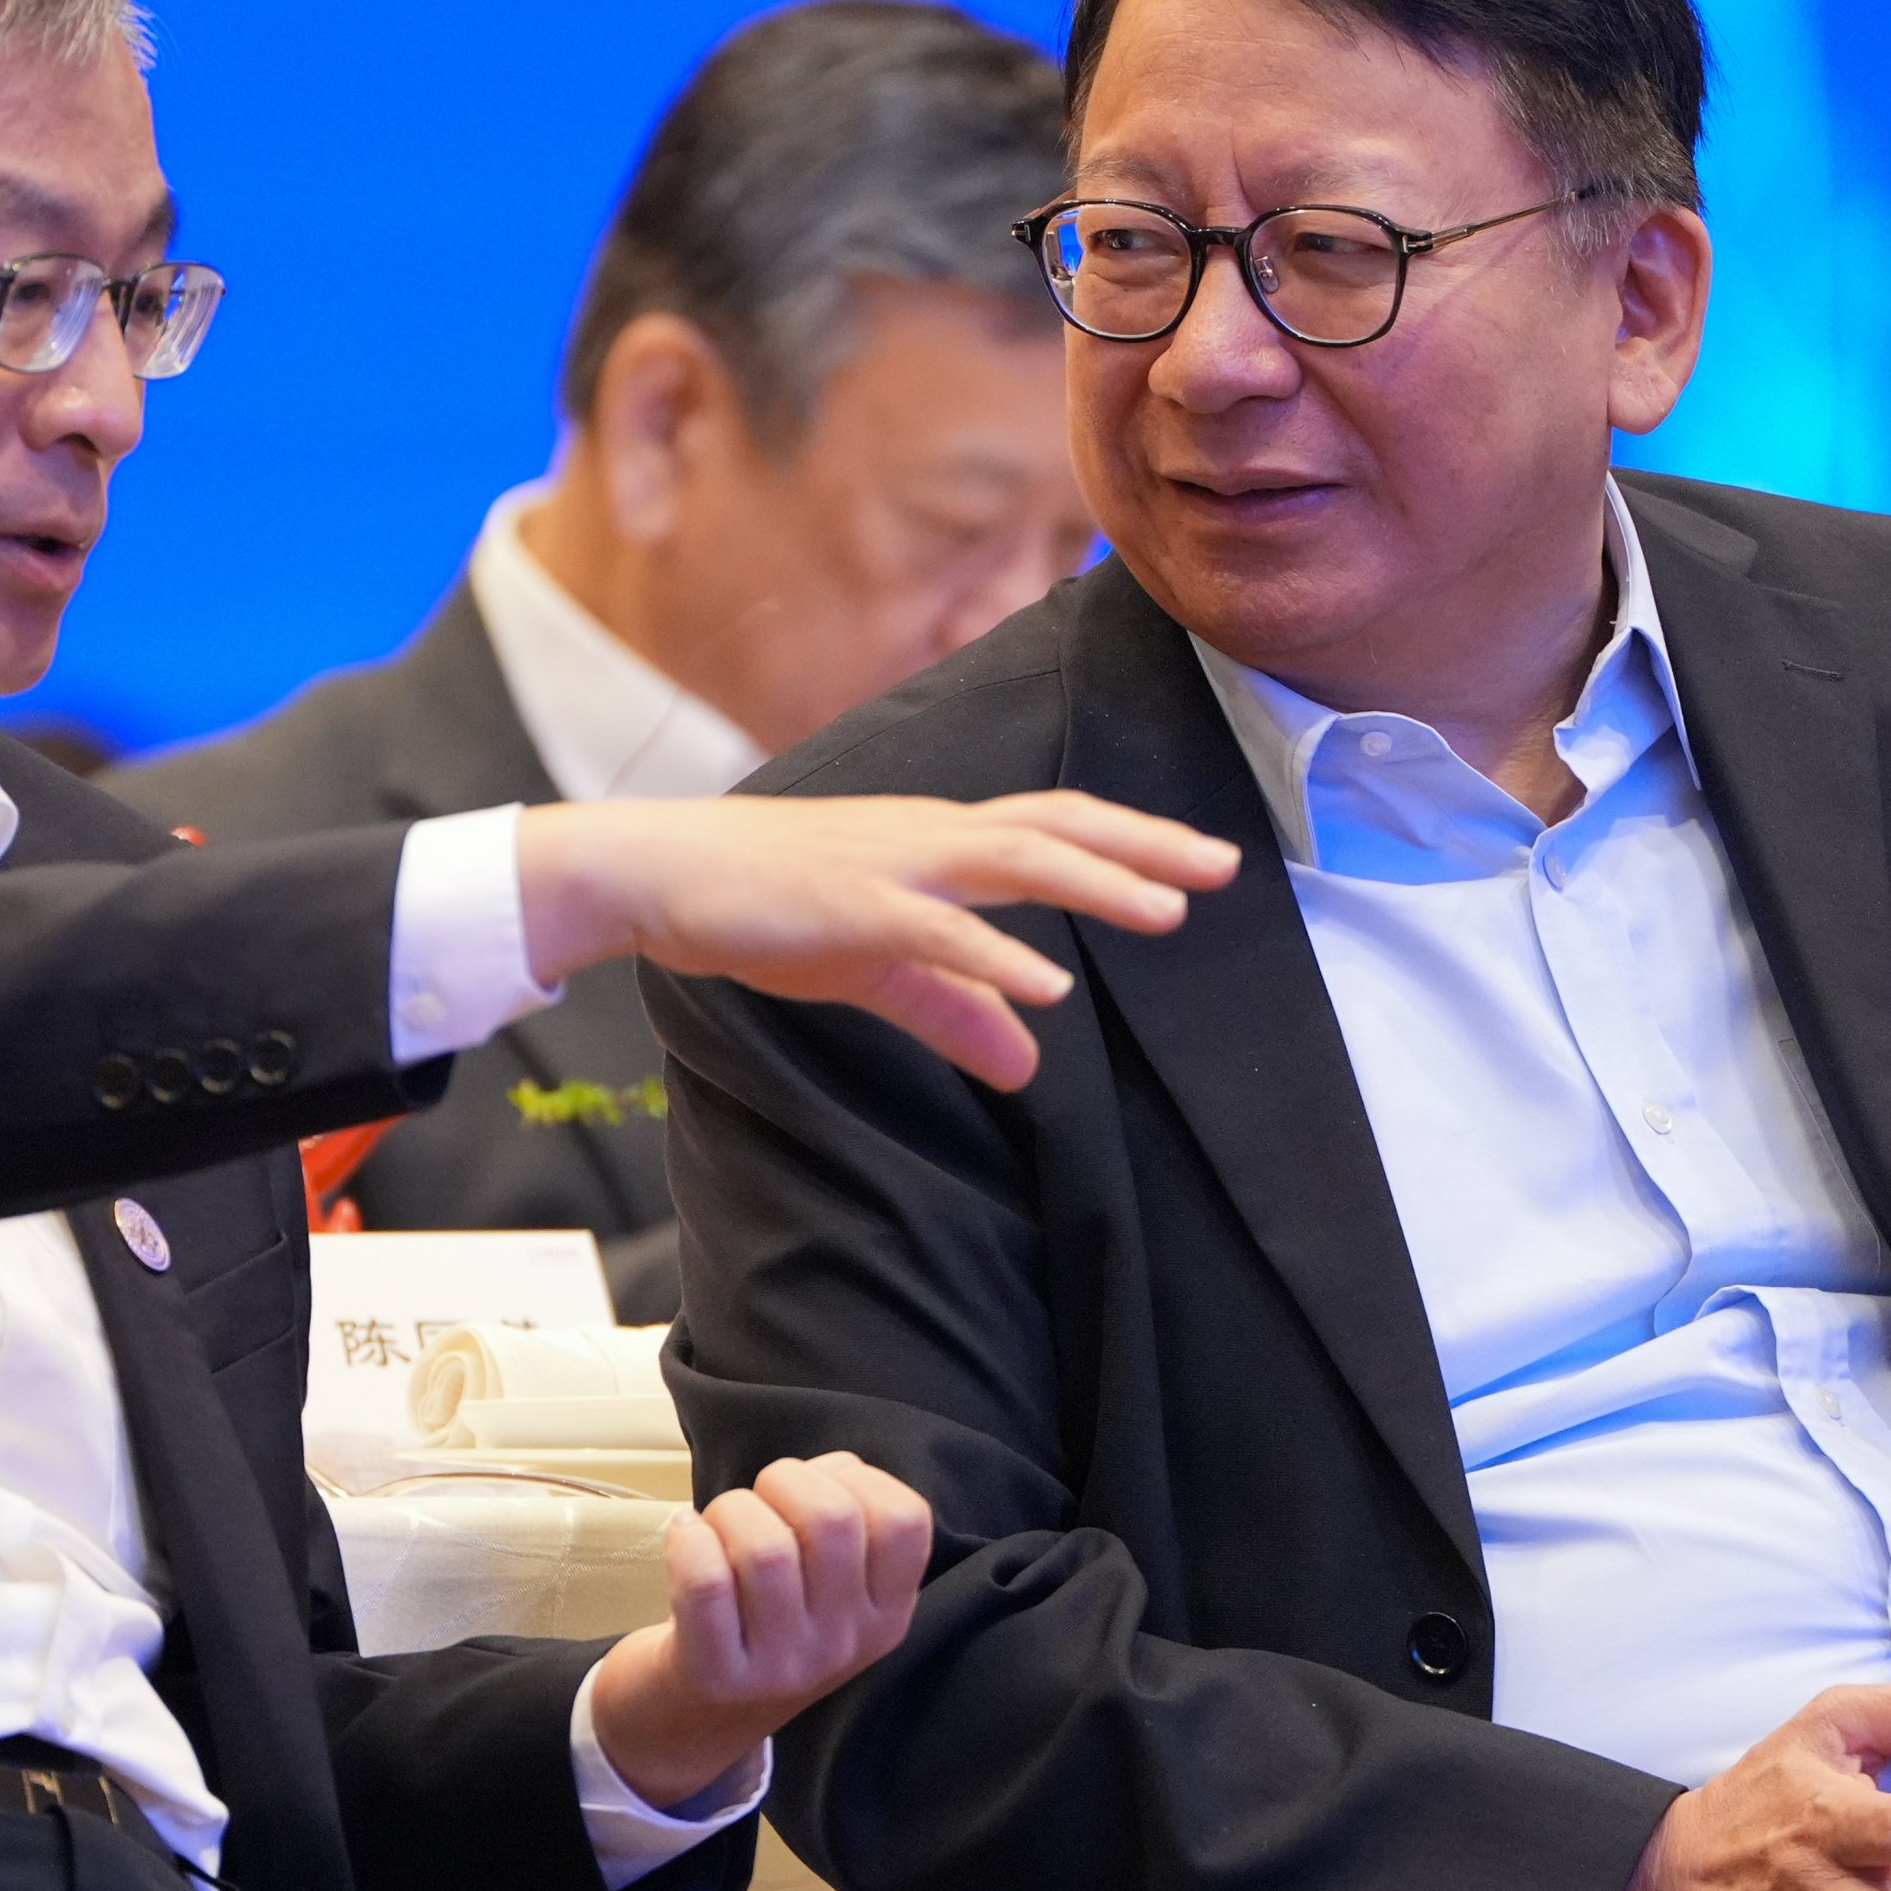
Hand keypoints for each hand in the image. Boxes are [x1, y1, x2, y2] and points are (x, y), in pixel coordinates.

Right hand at [517, 793, 1237, 1089]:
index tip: (1202, 861)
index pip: (1052, 826)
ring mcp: (892, 865)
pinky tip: (1048, 985)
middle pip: (1056, 826)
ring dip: (1096, 883)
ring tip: (1168, 913)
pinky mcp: (852, 906)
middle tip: (1227, 867)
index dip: (1130, 840)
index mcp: (936, 842)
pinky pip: (939, 930)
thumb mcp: (874, 965)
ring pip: (1014, 859)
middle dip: (1144, 845)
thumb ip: (954, 1009)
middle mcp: (928, 837)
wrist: (663, 873)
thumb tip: (1029, 1064)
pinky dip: (998, 955)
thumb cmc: (766, 905)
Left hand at [585, 1453, 934, 1811]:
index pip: (905, 1521)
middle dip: (784, 1480)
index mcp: (885, 1614)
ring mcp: (782, 1666)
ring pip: (764, 1548)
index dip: (857, 1479)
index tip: (818, 1489)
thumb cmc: (761, 1621)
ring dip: (729, 1511)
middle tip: (759, 1502)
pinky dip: (688, 1538)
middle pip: (831, 1520)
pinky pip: (705, 1581)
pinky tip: (684, 1534)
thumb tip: (833, 1469)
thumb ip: (844, 1512)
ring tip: (715, 1526)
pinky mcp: (716, 1675)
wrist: (690, 1719)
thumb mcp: (829, 1585)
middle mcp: (843, 1645)